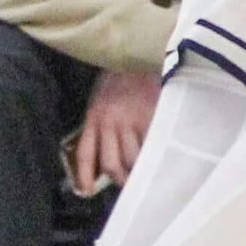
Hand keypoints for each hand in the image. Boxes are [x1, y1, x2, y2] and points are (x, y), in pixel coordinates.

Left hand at [69, 66, 159, 195]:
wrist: (138, 53)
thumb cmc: (120, 76)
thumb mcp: (101, 99)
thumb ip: (101, 123)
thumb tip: (107, 152)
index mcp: (94, 117)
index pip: (86, 153)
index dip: (84, 176)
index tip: (86, 191)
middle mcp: (109, 122)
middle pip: (112, 164)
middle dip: (121, 179)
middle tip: (129, 184)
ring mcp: (130, 121)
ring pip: (133, 158)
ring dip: (140, 171)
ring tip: (147, 174)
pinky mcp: (149, 117)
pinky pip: (152, 144)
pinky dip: (156, 154)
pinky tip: (161, 158)